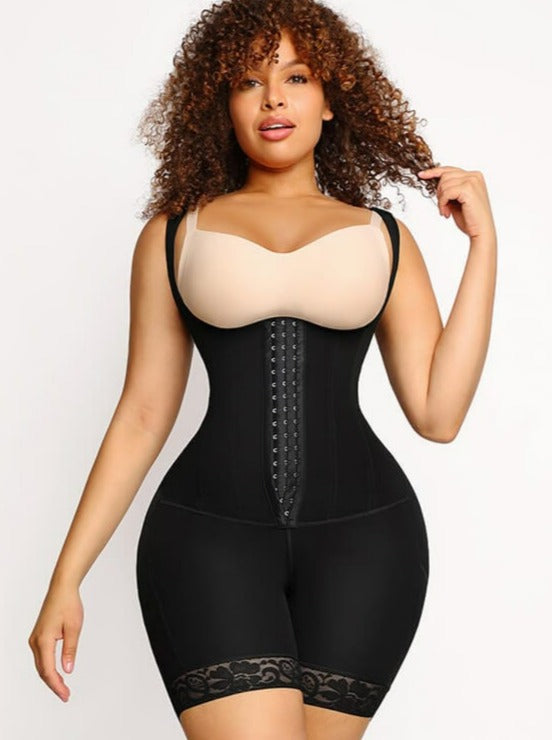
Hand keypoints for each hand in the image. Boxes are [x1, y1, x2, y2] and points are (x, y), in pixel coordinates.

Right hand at [28, 583, 83, 701]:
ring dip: (50, 677)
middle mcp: (35, 641)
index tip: (65, 695)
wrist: (62, 588)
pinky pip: (41, 657)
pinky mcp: (38, 636)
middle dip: (53, 684)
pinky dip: (48, 667)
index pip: (48, 671)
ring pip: (41, 664)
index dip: (57, 685)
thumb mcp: (73, 628)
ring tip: (63, 687)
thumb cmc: (68, 604)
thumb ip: (70, 650)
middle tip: (65, 695)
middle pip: (42, 670)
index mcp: (43, 640)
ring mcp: (35, 638)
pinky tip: (56, 672)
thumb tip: (67, 670)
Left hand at [417, 166, 495, 240]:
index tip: (422, 175)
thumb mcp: (456, 200)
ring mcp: (472, 181)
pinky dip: (442, 204)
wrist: (481, 231)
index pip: (450, 170)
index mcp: (474, 176)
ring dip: (441, 200)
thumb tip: (433, 181)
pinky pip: (446, 192)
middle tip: (443, 207)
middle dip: (439, 193)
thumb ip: (449, 189)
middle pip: (445, 176)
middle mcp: (474, 176)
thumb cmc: (470, 219)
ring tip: (446, 211)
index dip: (434, 172)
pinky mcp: (468, 189)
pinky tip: (447, 213)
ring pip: (444, 184)